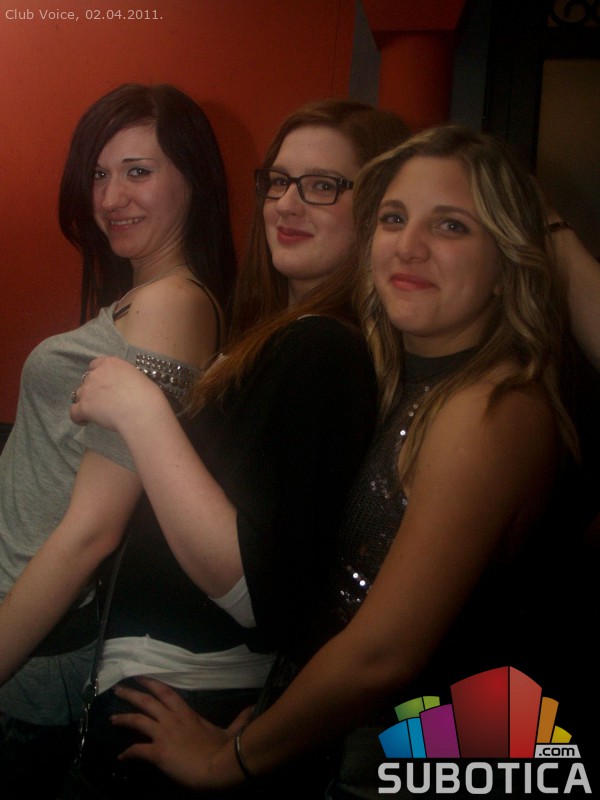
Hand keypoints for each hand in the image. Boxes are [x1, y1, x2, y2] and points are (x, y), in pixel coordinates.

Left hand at [70, 357, 162, 430]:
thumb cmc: (148, 396)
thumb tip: (123, 387)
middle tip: (105, 400)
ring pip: (79, 395)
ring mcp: (88, 390)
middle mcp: (96, 374)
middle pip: (87, 380)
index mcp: (111, 363)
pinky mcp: (84, 407)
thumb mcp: (138, 377)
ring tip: (97, 412)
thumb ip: (124, 378)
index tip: (106, 384)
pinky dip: (79, 417)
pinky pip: (73, 412)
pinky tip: (86, 421)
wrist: (143, 412)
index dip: (99, 375)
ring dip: (86, 402)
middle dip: (94, 389)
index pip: (96, 364)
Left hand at [111, 677, 251, 789]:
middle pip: (147, 701)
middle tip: (118, 689)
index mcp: (188, 713)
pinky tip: (121, 757)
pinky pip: (137, 750)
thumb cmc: (225, 749)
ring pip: (138, 720)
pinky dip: (127, 753)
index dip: (152, 683)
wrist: (219, 766)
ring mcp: (164, 734)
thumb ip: (240, 719)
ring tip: (112, 719)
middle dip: (131, 694)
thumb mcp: (232, 732)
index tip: (140, 676)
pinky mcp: (158, 752)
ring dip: (123, 718)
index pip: (166, 692)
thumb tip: (252, 708)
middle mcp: (172, 719)